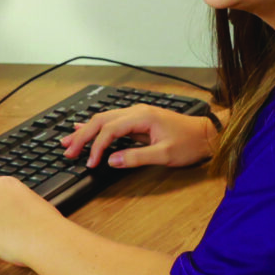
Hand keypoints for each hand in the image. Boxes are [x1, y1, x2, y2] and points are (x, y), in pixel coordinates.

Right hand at [60, 104, 215, 170]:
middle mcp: (136, 112)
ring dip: (86, 131)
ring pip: (104, 119)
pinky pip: (112, 122)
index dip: (96, 147)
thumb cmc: (189, 143)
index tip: (90, 162)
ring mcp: (137, 115)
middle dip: (83, 136)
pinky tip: (84, 129)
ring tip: (68, 141)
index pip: (109, 130)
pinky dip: (97, 128)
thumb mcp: (164, 155)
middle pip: (101, 121)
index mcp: (141, 117)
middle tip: (67, 150)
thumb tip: (111, 161)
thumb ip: (136, 157)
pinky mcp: (138, 121)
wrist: (206, 135)